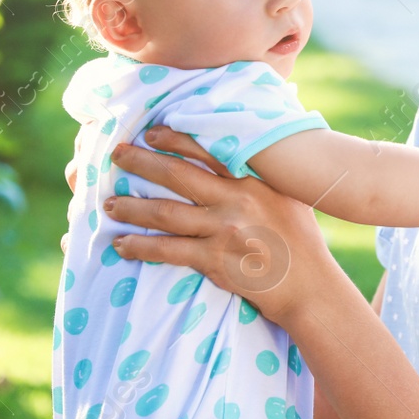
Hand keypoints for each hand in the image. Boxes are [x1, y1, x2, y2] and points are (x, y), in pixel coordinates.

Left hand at [100, 125, 342, 326]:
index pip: (208, 149)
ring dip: (132, 207)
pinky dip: (141, 246)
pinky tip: (122, 245)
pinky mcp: (215, 260)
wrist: (311, 287)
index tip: (153, 131)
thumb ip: (270, 173)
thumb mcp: (291, 196)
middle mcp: (236, 199)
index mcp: (254, 179)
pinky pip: (168, 250)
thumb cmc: (302, 241)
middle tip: (116, 154)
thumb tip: (258, 145)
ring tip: (108, 203)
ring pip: (166, 212)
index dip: (176, 137)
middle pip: (178, 175)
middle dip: (142, 162)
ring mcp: (224, 230)